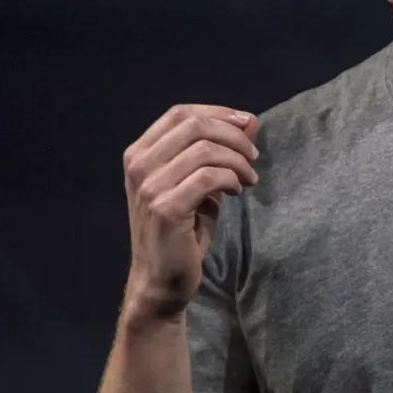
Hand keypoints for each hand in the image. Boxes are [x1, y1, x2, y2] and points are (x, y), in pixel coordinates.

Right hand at [120, 104, 260, 322]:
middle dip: (233, 136)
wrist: (161, 279)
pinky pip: (208, 177)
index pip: (180, 113)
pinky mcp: (165, 208)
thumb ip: (219, 149)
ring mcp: (148, 186)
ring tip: (248, 178)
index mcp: (139, 153)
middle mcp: (138, 165)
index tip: (246, 124)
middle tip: (253, 156)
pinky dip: (230, 179)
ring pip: (205, 150)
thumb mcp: (199, 181)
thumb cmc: (181, 229)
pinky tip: (236, 192)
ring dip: (237, 161)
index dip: (218, 113)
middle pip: (194, 126)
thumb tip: (249, 119)